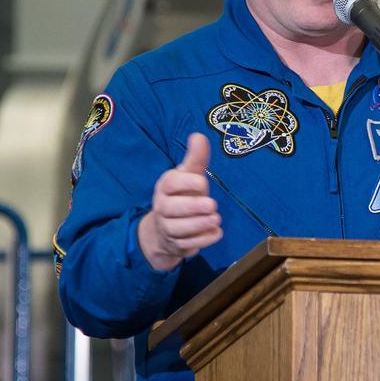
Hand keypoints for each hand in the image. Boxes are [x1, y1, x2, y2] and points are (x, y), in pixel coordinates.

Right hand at [137, 133, 221, 270]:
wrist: (165, 228)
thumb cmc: (182, 195)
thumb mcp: (189, 175)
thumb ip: (196, 158)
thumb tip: (198, 135)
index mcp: (166, 187)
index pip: (170, 183)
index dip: (186, 183)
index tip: (203, 183)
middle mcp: (163, 207)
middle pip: (172, 208)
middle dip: (193, 207)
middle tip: (212, 205)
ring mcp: (168, 227)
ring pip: (179, 229)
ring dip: (199, 225)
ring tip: (216, 219)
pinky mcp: (176, 244)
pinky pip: (188, 244)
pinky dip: (203, 240)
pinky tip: (216, 233)